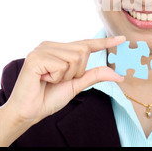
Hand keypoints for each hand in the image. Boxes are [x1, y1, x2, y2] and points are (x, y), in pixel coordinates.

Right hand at [5, 36, 125, 125]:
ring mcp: (42, 49)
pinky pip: (61, 65)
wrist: (28, 112)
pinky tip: (42, 79)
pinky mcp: (36, 57)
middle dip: (76, 71)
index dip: (105, 42)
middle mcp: (51, 45)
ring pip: (74, 57)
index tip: (123, 39)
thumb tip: (118, 75)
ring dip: (66, 75)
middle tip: (58, 80)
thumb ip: (95, 75)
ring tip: (49, 80)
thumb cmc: (49, 97)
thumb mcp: (77, 85)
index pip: (86, 43)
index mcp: (60, 49)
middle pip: (83, 51)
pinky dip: (56, 77)